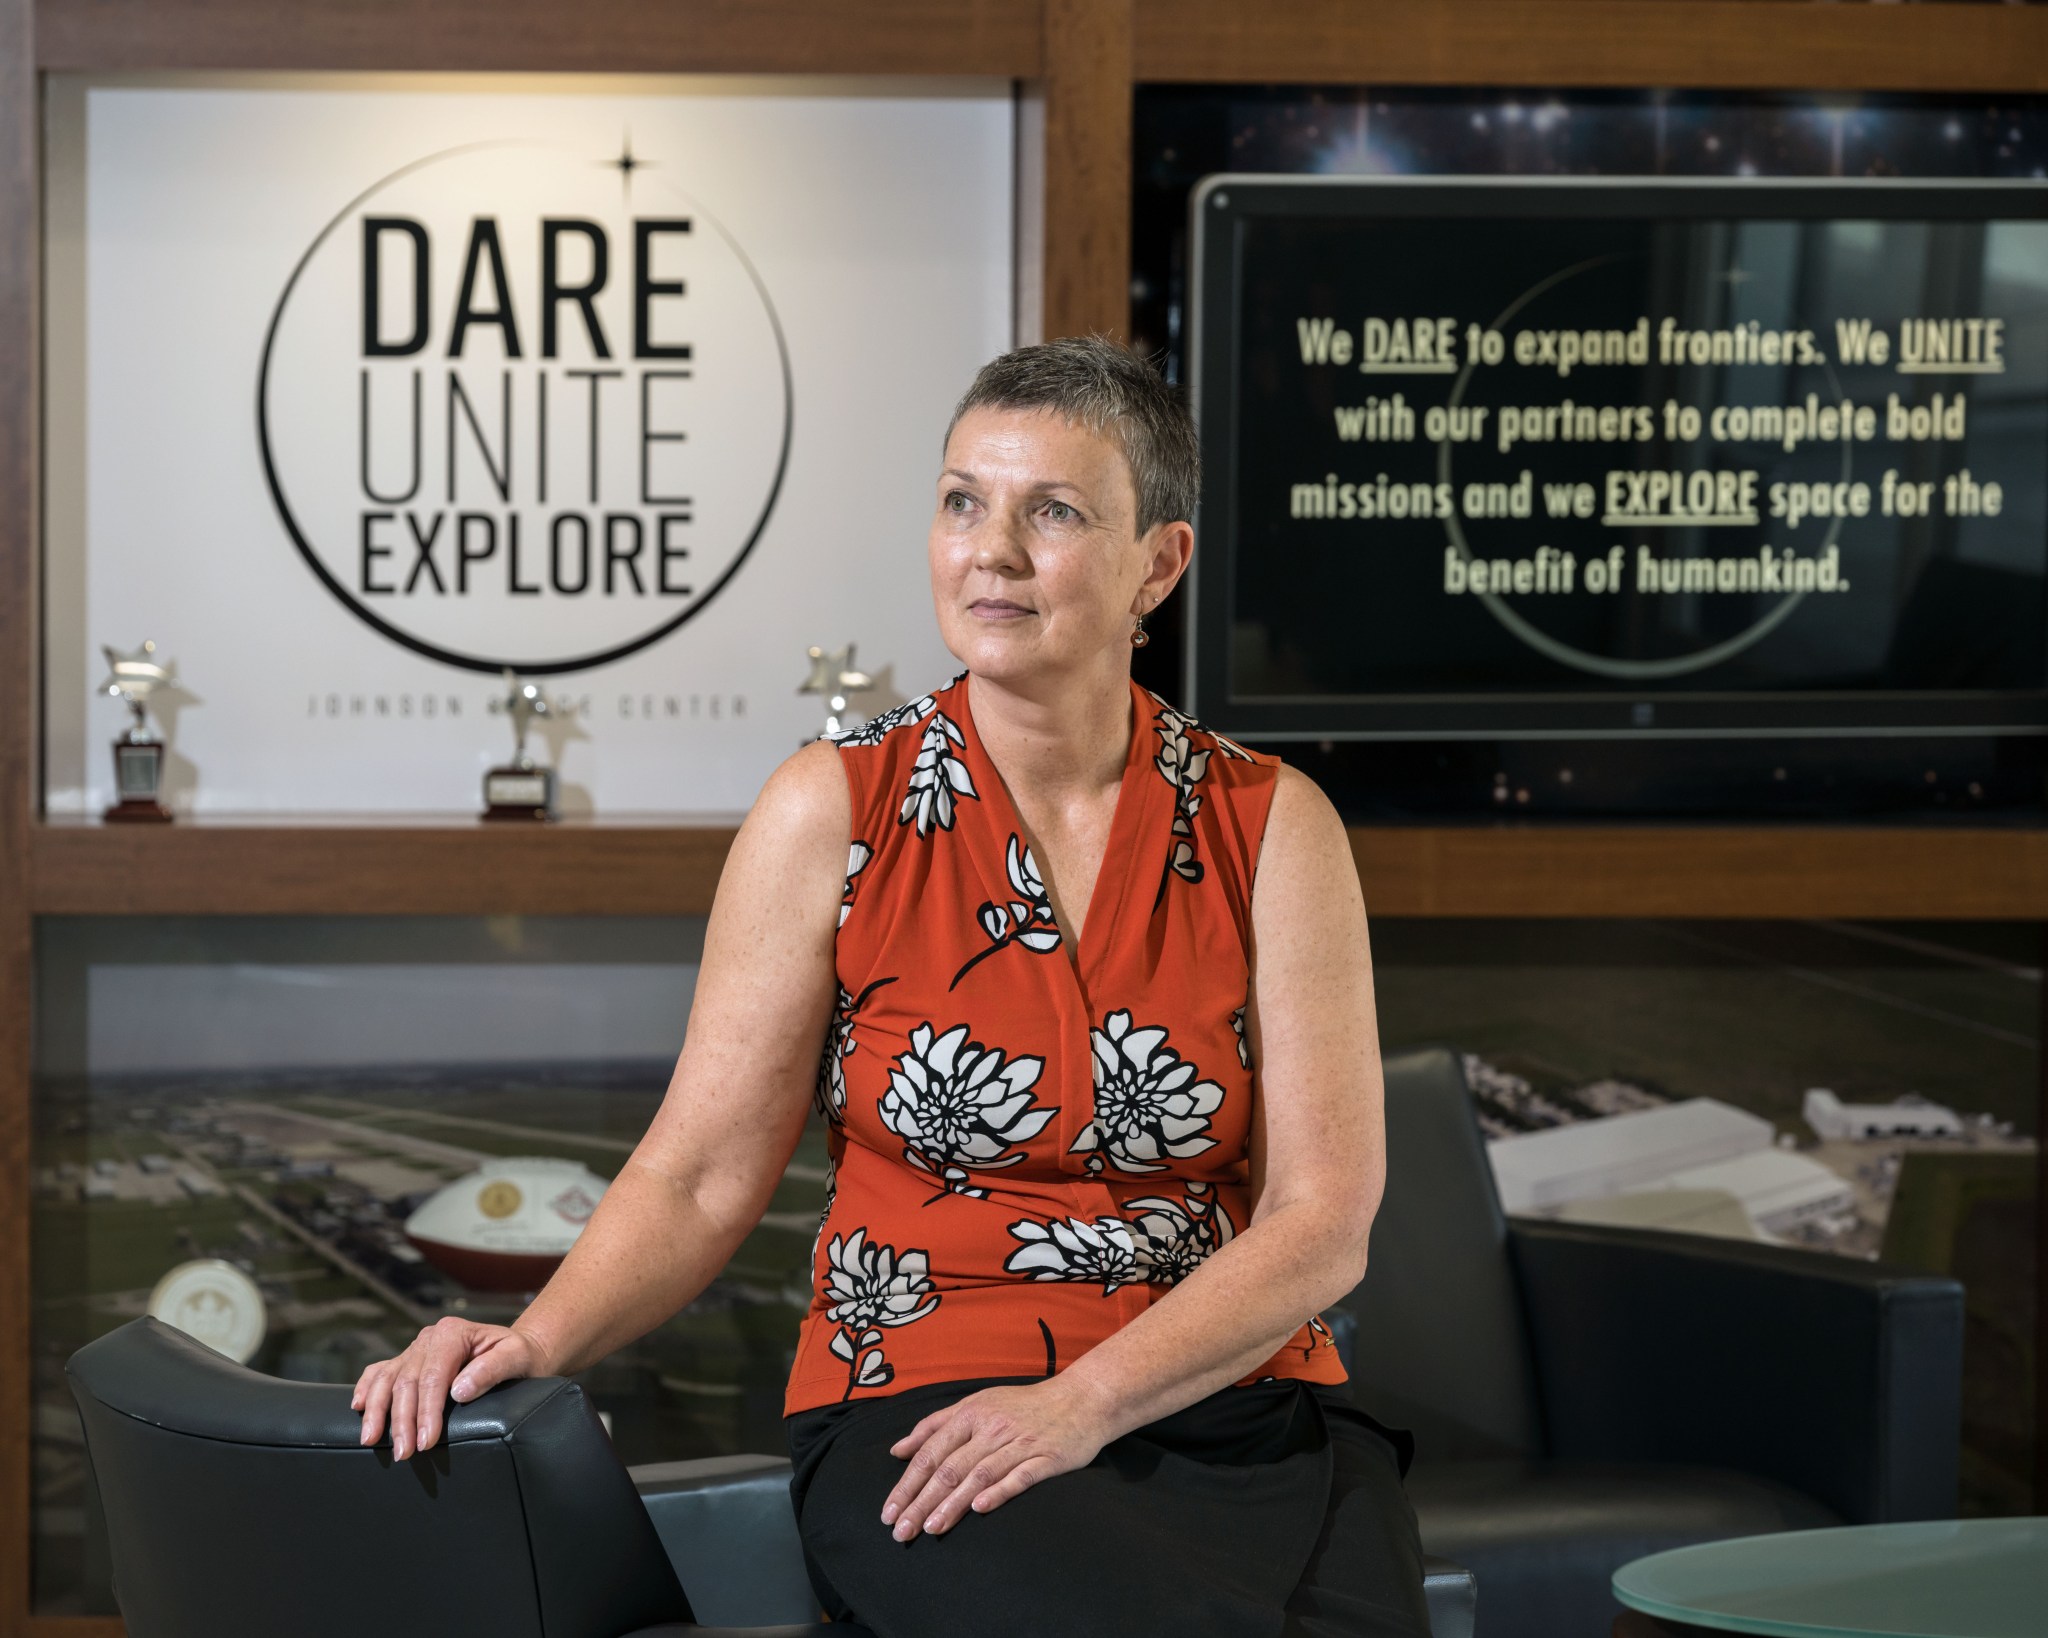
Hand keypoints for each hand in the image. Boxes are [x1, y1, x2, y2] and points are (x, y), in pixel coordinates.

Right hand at [351, 1316, 554, 1459]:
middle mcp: (429, 1338)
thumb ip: (491, 1370)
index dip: (427, 1411)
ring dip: (376, 1411)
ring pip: (387, 1379)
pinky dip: (366, 1388)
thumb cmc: (520, 1356)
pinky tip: (357, 1407)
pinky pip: (380, 1372)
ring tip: (370, 1440)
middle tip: (403, 1453)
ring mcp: (415, 1348)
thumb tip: (458, 1391)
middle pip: (407, 1382)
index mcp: (453, 1333)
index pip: (433, 1377)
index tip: (426, 1441)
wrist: (519, 1350)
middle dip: (401, 1421)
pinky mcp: (408, 1360)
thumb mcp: (516, 1358)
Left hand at [880, 1378, 1108, 1540]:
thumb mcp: (976, 1404)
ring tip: (930, 1529)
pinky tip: (979, 1509)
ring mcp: (1020, 1442)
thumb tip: (897, 1450)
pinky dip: (998, 1491)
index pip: (931, 1453)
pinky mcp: (1047, 1457)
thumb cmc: (1022, 1406)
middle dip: (921, 1502)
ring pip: (979, 1475)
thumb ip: (935, 1426)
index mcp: (970, 1414)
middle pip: (949, 1468)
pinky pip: (1019, 1477)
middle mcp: (992, 1427)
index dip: (907, 1484)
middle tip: (901, 1531)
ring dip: (952, 1504)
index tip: (888, 1513)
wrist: (1081, 1399)